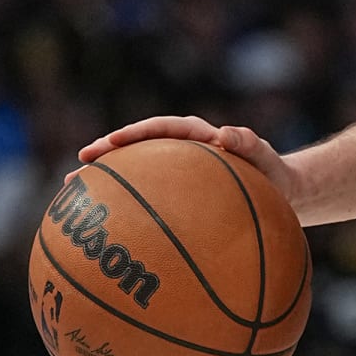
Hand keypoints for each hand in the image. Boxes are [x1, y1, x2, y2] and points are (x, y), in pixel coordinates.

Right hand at [78, 115, 299, 208]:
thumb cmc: (274, 174)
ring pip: (135, 172)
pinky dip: (127, 208)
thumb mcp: (267, 159)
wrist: (281, 191)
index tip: (112, 143)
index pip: (161, 129)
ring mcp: (176, 172)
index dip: (135, 135)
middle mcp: (180, 150)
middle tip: (80, 162)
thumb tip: (226, 133)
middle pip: (137, 147)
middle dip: (107, 153)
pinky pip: (148, 199)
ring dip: (106, 179)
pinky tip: (106, 226)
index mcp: (197, 136)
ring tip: (74, 190)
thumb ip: (250, 144)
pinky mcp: (177, 193)